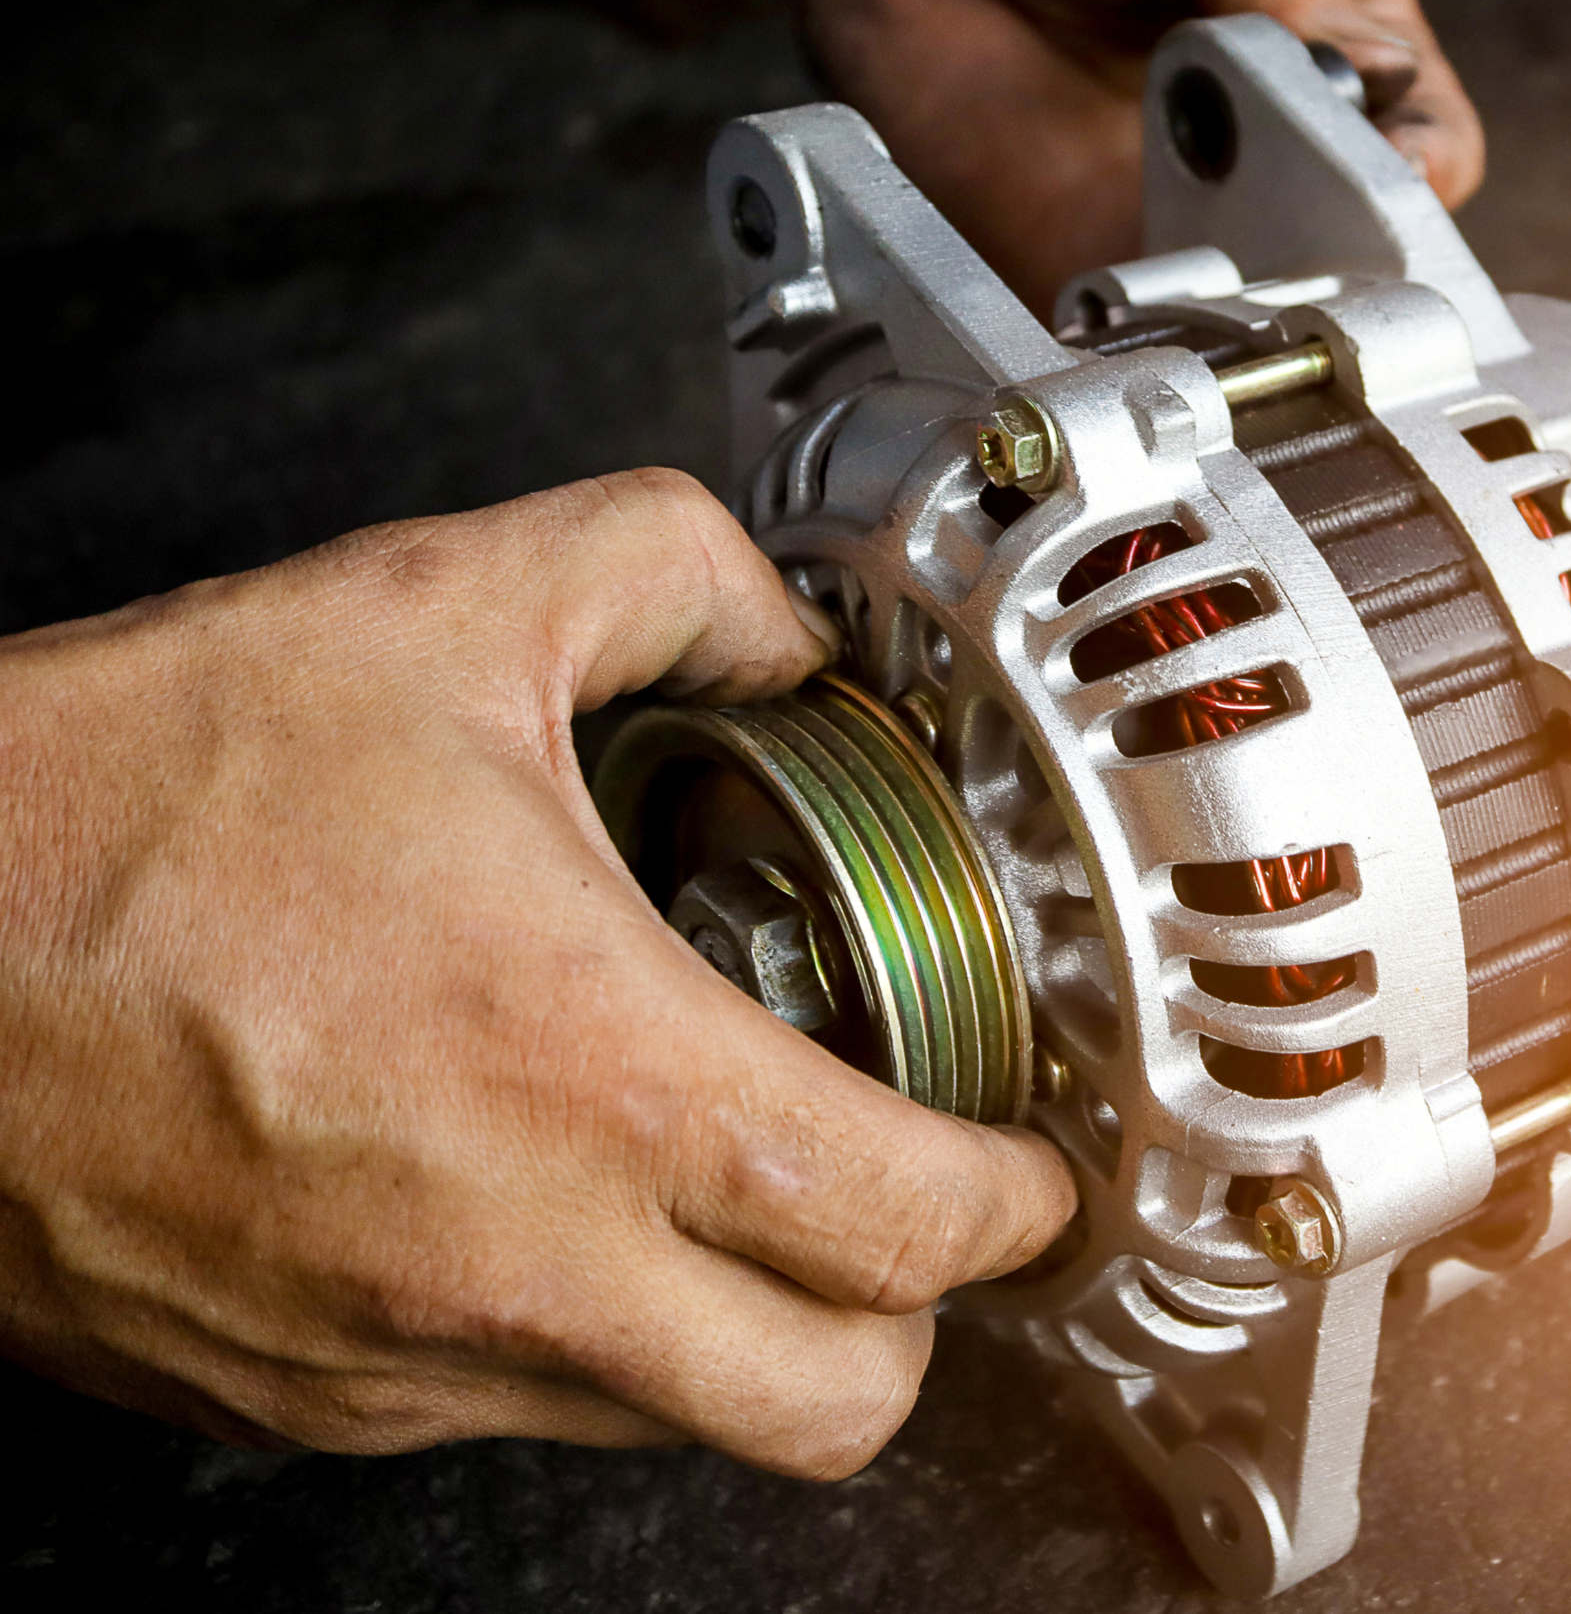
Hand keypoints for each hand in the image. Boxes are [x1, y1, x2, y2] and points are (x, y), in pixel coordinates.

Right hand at [0, 470, 1074, 1474]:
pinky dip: (574, 1327)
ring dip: (736, 1323)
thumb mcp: (433, 606)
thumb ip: (665, 578)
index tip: (1029, 1174)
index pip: (903, 1227)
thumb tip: (777, 632)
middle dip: (910, 1314)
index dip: (1016, 1207)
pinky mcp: (289, 1398)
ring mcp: (395, 1361)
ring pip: (668, 1423)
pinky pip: (504, 1408)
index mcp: (590, 1078)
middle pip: (829, 1406)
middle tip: (907, 1203)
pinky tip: (532, 1186)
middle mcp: (510, 1262)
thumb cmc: (110, 803)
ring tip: (711, 1177)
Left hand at [725, 0, 1484, 306]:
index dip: (1412, 191)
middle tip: (1275, 248)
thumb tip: (1375, 80)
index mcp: (1337, 44)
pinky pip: (1121, 345)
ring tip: (1186, 277)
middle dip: (1327, 277)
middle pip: (1350, 265)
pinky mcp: (1073, 262)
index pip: (1424, 155)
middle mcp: (1268, 148)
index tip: (1383, 194)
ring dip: (1229, 324)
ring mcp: (1174, 215)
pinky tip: (1113, 314)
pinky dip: (1124, 351)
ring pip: (1245, 324)